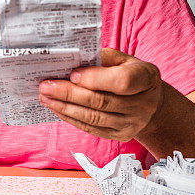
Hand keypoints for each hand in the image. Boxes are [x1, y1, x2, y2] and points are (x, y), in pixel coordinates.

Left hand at [38, 48, 164, 141]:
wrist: (149, 102)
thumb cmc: (130, 73)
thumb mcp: (123, 59)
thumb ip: (101, 58)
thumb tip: (72, 62)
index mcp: (146, 78)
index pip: (122, 81)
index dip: (95, 79)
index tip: (72, 74)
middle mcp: (143, 104)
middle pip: (102, 102)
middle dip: (69, 94)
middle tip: (45, 86)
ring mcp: (133, 124)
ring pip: (94, 118)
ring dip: (65, 108)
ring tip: (45, 97)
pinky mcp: (121, 136)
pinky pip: (92, 128)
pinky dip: (71, 118)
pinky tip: (57, 108)